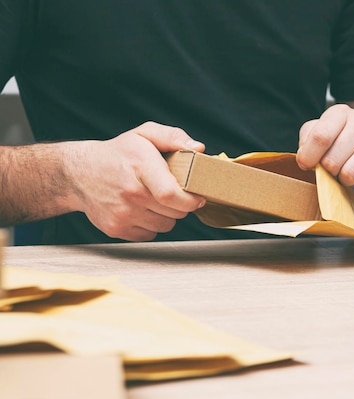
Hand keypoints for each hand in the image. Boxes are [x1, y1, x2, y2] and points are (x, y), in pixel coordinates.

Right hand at [66, 122, 205, 240]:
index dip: (191, 200)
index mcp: (140, 166)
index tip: (198, 197)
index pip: (171, 195)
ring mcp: (121, 213)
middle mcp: (130, 193)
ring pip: (165, 225)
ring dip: (167, 215)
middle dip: (181, 205)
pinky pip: (149, 234)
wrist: (79, 174)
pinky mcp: (115, 228)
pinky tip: (142, 209)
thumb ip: (173, 137)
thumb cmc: (119, 153)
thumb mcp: (144, 135)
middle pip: (175, 212)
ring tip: (155, 199)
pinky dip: (151, 225)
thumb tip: (199, 149)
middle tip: (173, 192)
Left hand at [296, 104, 353, 200]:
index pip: (319, 137)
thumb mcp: (324, 131)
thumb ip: (308, 139)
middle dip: (329, 171)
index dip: (308, 158)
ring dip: (345, 182)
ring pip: (349, 176)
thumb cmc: (346, 141)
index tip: (307, 165)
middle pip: (332, 162)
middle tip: (336, 167)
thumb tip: (304, 156)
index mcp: (341, 113)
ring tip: (349, 172)